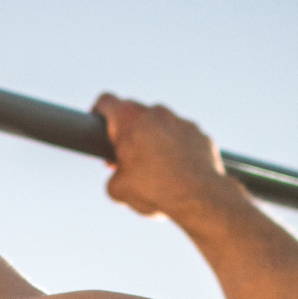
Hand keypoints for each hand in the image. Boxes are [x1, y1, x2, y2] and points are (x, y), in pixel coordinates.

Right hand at [92, 93, 234, 219]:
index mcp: (129, 119)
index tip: (99, 127)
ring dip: (153, 140)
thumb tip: (118, 178)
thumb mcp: (118, 190)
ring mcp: (180, 121)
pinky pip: (182, 137)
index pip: (105, 101)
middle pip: (134, 113)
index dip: (98, 113)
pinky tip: (176, 170)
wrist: (198, 198)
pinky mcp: (199, 134)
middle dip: (127, 132)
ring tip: (154, 168)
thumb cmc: (155, 190)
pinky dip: (176, 149)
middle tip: (125, 157)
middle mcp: (156, 112)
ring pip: (160, 124)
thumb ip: (113, 176)